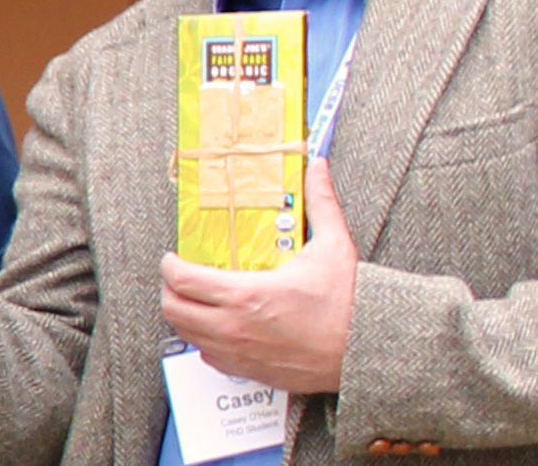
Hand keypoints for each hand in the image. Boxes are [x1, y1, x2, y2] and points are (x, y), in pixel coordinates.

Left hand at [160, 158, 355, 393]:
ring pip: (186, 336)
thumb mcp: (334, 246)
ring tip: (195, 301)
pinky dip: (205, 341)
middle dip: (170, 290)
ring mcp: (240, 352)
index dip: (169, 265)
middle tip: (178, 278)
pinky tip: (220, 327)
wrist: (367, 351)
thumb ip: (320, 202)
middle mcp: (235, 327)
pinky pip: (209, 358)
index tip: (173, 258)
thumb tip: (317, 167)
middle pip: (173, 310)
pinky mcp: (250, 370)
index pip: (182, 279)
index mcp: (246, 294)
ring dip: (185, 316)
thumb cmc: (351, 304)